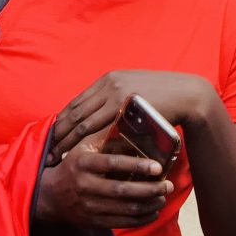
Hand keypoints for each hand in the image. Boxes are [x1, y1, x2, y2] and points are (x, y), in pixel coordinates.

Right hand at [36, 132, 173, 227]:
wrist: (50, 196)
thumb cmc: (73, 166)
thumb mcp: (82, 148)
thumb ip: (103, 138)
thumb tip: (130, 121)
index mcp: (83, 163)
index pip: (112, 164)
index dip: (136, 165)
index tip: (157, 166)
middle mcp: (85, 186)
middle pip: (123, 190)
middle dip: (150, 189)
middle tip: (168, 185)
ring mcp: (89, 206)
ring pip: (125, 209)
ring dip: (149, 204)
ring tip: (163, 197)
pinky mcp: (93, 222)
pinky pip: (122, 223)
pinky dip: (141, 219)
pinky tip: (154, 211)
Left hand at [49, 70, 211, 163]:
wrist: (187, 95)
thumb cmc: (165, 96)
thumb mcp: (137, 90)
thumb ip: (118, 99)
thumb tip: (104, 114)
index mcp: (108, 78)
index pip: (77, 102)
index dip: (62, 121)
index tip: (52, 137)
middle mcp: (108, 83)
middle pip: (75, 111)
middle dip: (59, 133)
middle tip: (47, 151)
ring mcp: (115, 94)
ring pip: (82, 121)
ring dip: (67, 140)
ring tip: (56, 156)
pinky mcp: (124, 107)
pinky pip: (98, 127)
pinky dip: (85, 141)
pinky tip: (79, 153)